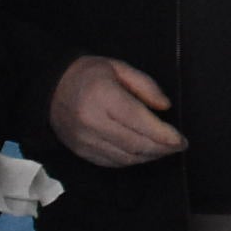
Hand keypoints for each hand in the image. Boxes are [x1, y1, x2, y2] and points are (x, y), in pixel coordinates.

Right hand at [49, 55, 184, 168]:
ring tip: (165, 150)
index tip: (181, 140)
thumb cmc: (88, 74)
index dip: (164, 135)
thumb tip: (165, 107)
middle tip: (178, 146)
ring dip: (150, 157)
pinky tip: (144, 154)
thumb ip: (145, 85)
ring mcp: (84, 140)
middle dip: (162, 148)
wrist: (49, 87)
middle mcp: (92, 122)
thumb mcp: (119, 67)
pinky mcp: (80, 152)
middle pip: (135, 144)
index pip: (139, 121)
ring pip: (125, 157)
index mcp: (103, 97)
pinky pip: (111, 163)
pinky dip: (132, 161)